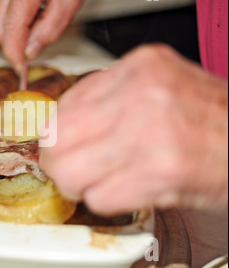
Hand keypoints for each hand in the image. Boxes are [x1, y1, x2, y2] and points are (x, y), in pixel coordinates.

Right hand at [0, 0, 97, 71]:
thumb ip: (50, 28)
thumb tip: (31, 51)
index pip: (9, 35)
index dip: (15, 56)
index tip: (22, 67)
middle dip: (12, 43)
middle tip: (35, 45)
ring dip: (15, 27)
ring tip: (41, 18)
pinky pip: (3, 2)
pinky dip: (15, 13)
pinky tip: (35, 7)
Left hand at [40, 44, 227, 215]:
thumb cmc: (210, 119)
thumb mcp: (159, 86)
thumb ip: (110, 97)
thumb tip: (62, 123)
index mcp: (139, 67)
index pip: (64, 105)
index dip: (58, 134)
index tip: (63, 145)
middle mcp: (142, 94)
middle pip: (57, 139)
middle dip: (58, 163)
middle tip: (70, 169)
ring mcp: (150, 132)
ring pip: (69, 171)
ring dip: (79, 184)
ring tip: (100, 180)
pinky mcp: (161, 172)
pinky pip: (99, 197)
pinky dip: (106, 200)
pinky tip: (128, 189)